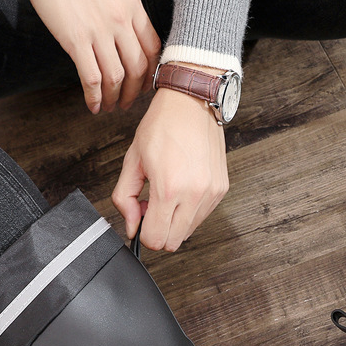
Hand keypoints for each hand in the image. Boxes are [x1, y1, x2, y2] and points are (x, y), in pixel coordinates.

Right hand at [19, 0, 160, 112]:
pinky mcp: (75, 40)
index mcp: (133, 5)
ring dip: (115, 98)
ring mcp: (99, 32)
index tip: (146, 83)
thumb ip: (125, 2)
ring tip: (110, 107)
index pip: (153, 48)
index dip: (151, 72)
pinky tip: (92, 105)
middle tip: (128, 102)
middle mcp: (121, 21)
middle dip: (135, 92)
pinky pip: (91, 78)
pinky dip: (94, 96)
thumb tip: (129, 23)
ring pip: (116, 78)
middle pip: (138, 68)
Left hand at [112, 79, 228, 251]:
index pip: (155, 239)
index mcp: (169, 189)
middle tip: (152, 206)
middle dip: (158, 230)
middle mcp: (194, 195)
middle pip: (172, 242)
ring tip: (168, 194)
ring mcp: (211, 194)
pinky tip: (182, 188)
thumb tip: (131, 226)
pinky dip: (189, 210)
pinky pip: (201, 216)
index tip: (140, 216)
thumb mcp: (132, 160)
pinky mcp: (221, 190)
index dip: (143, 233)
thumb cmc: (163, 125)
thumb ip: (124, 198)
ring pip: (188, 232)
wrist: (192, 102)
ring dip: (174, 221)